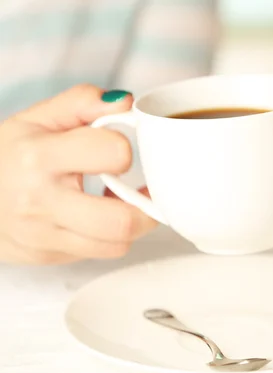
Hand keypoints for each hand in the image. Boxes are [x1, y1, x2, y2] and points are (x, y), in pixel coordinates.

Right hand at [0, 84, 157, 264]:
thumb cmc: (7, 156)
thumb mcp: (38, 118)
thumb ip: (82, 103)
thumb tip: (124, 102)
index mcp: (39, 157)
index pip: (113, 154)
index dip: (125, 151)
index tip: (120, 151)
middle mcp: (40, 201)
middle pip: (121, 220)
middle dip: (144, 206)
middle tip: (144, 192)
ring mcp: (43, 235)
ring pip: (116, 244)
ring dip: (133, 225)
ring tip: (124, 204)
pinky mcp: (49, 256)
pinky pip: (100, 253)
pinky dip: (111, 237)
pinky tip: (101, 218)